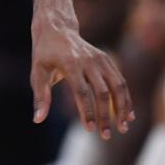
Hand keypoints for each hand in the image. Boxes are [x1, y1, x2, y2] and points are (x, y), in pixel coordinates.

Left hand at [30, 1, 132, 138]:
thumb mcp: (37, 73)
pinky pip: (120, 80)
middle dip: (105, 115)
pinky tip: (127, 114)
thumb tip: (38, 119)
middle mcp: (88, 61)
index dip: (87, 111)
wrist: (57, 29)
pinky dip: (125, 98)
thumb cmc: (44, 54)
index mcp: (70, 64)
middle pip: (102, 92)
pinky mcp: (107, 60)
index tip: (89, 129)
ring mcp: (100, 60)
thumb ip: (40, 96)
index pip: (82, 92)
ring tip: (123, 127)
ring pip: (117, 86)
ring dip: (122, 108)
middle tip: (106, 135)